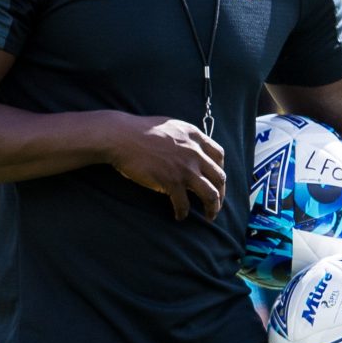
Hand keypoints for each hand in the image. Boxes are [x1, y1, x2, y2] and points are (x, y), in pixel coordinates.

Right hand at [108, 115, 225, 220]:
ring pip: (210, 194)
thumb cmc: (139, 131)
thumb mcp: (170, 126)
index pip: (219, 155)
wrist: (121, 137)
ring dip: (212, 208)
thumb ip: (185, 137)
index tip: (216, 180)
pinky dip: (183, 213)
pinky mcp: (171, 182)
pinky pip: (184, 204)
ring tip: (209, 216)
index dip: (220, 170)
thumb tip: (191, 148)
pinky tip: (179, 216)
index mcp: (194, 136)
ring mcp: (184, 168)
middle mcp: (194, 152)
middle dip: (221, 194)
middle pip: (219, 178)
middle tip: (216, 204)